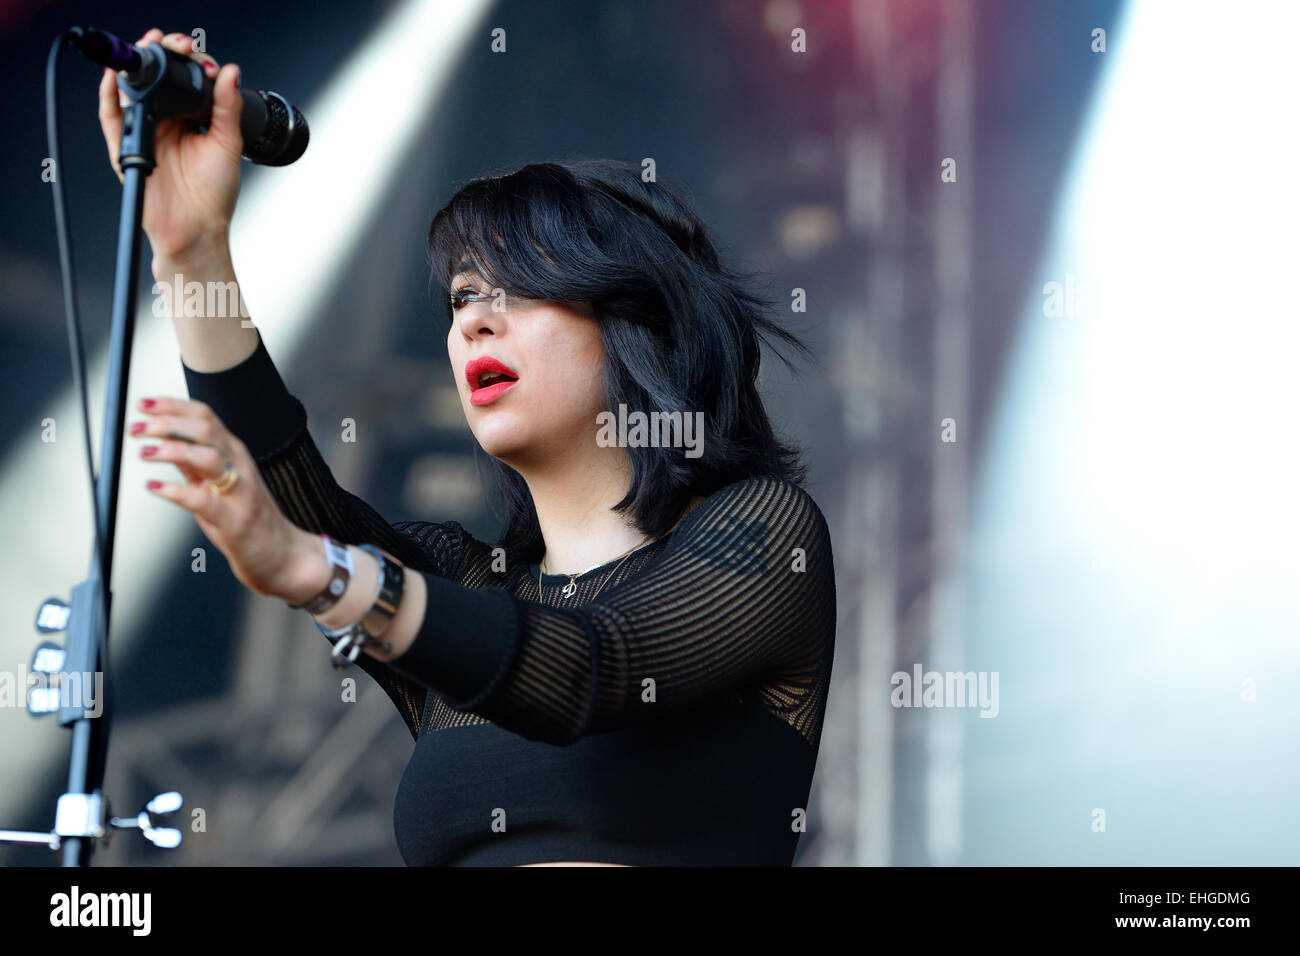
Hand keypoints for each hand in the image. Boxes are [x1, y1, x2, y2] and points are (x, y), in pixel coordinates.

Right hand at [98, 28, 242, 263]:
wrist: (196, 229)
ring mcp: (145, 132)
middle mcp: (167, 122)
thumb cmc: (213, 196)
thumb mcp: (227, 145)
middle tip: (176, 43)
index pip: (185, 80)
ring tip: (149, 46)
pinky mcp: (126, 147)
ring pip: (134, 90)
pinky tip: (116, 77)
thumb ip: (227, 108)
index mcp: (191, 119)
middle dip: (163, 54)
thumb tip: (231, 72)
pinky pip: (111, 116)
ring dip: (138, 65)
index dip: (189, 62)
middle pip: (158, 78)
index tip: (197, 54)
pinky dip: (109, 95)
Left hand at [130, 395, 315, 600]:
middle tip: (136, 430)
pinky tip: (154, 487)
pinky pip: (202, 500)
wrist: (278, 552)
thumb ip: (192, 461)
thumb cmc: (246, 516)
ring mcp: (239, 491)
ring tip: (145, 453)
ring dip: (171, 450)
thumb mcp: (217, 481)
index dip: (171, 405)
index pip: (204, 415)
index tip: (142, 404)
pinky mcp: (234, 519)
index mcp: (233, 452)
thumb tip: (161, 438)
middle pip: (204, 429)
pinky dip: (174, 491)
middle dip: (166, 423)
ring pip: (207, 457)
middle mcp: (239, 465)